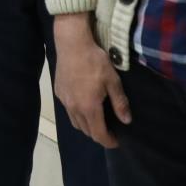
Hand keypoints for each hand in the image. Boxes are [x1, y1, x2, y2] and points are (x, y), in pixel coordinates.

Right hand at [52, 12, 130, 147]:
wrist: (72, 44)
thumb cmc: (95, 61)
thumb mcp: (113, 80)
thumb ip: (119, 102)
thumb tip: (126, 121)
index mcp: (89, 107)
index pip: (98, 134)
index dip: (108, 141)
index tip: (116, 141)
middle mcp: (74, 109)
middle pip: (86, 131)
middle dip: (98, 134)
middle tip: (109, 129)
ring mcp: (64, 101)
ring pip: (76, 123)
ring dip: (87, 126)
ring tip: (96, 119)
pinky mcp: (59, 93)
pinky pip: (68, 111)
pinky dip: (77, 114)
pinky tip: (83, 103)